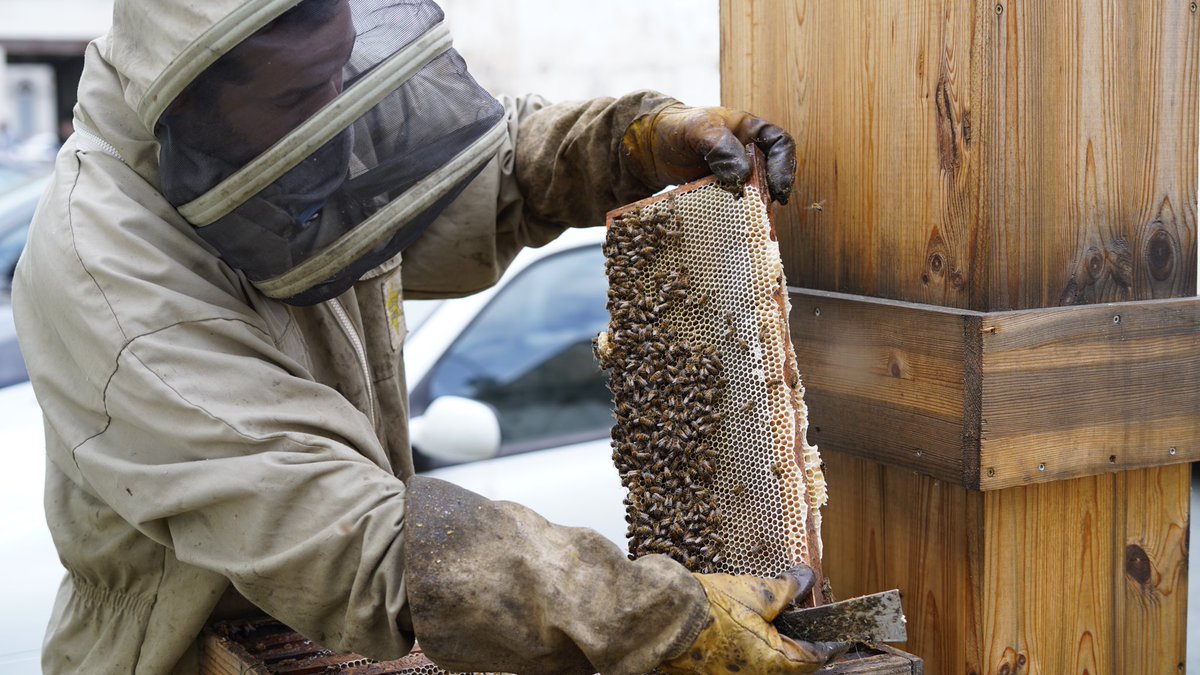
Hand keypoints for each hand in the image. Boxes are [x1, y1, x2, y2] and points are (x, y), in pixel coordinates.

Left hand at [621, 101, 796, 203]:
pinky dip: (739, 215)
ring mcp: (737, 175)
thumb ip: (720, 145)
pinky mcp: (724, 193)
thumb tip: (743, 174)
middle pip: (774, 173)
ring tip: (751, 219)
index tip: (778, 188)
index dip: (785, 165)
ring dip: (757, 206)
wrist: (652, 147)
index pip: (781, 144)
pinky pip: (737, 205)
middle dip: (773, 191)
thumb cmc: (676, 129)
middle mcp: (749, 153)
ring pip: (758, 192)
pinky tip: (733, 224)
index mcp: (750, 130)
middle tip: (764, 208)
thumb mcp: (697, 129)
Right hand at [659, 565, 846, 674]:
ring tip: (768, 619)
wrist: (664, 616)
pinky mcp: (717, 674)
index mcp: (776, 664)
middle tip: (798, 619)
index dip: (828, 643)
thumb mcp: (758, 592)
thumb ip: (788, 589)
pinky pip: (745, 664)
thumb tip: (805, 580)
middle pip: (792, 665)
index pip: (816, 658)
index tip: (837, 635)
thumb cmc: (709, 607)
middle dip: (798, 642)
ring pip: (767, 665)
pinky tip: (743, 627)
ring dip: (773, 645)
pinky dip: (751, 649)